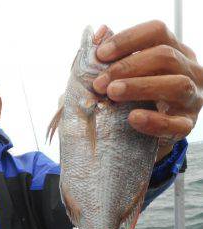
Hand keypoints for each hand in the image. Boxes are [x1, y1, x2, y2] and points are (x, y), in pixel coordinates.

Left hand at [92, 20, 202, 160]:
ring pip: (176, 85)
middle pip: (166, 57)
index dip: (128, 39)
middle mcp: (189, 70)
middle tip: (99, 83)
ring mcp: (192, 98)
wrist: (142, 134)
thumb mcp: (123, 74)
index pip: (157, 32)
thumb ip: (111, 57)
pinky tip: (133, 118)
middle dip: (127, 68)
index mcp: (174, 51)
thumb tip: (99, 33)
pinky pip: (177, 123)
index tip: (100, 55)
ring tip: (112, 93)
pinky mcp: (187, 125)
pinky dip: (154, 121)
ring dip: (140, 87)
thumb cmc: (130, 97)